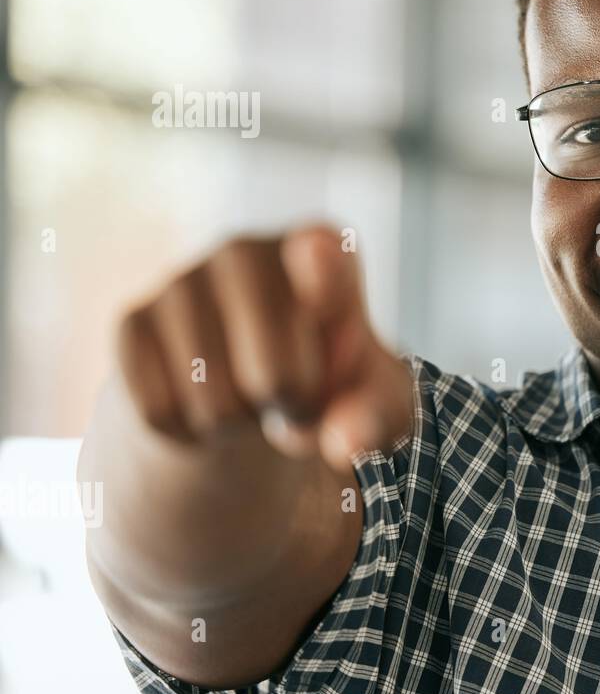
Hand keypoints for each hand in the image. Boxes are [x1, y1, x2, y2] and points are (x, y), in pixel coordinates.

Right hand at [115, 226, 412, 472]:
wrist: (255, 385)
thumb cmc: (333, 382)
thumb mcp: (373, 401)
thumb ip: (374, 418)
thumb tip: (347, 444)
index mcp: (325, 252)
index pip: (322, 255)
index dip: (321, 277)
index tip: (312, 256)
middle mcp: (247, 250)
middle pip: (277, 376)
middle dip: (295, 411)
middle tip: (298, 395)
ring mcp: (182, 279)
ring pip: (215, 406)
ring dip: (241, 427)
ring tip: (252, 393)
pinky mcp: (132, 320)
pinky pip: (160, 413)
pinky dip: (189, 433)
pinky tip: (205, 400)